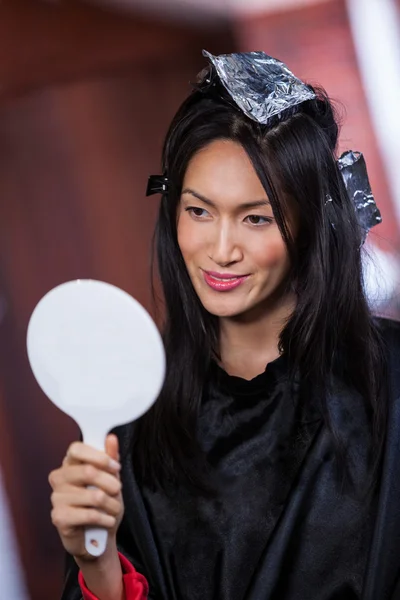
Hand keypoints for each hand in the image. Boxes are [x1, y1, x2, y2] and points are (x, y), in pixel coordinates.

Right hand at [49, 434, 123, 560]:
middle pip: (88, 471)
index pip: (76, 449)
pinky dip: (105, 518)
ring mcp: (56, 498)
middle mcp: (59, 478)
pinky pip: (89, 514)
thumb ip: (110, 458)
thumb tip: (110, 438)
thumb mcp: (111, 479)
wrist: (97, 538)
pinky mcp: (59, 518)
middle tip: (118, 490)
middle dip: (111, 482)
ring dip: (112, 504)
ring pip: (93, 495)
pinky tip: (108, 520)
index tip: (115, 467)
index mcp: (69, 464)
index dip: (99, 456)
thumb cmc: (103, 505)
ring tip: (114, 509)